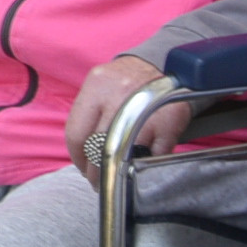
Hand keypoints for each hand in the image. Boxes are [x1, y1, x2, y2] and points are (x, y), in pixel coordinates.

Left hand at [66, 55, 190, 188]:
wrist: (165, 65)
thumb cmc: (126, 83)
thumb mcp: (101, 86)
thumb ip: (89, 114)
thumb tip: (82, 155)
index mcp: (97, 86)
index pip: (76, 132)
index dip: (78, 158)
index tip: (83, 168)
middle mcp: (119, 95)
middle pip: (98, 147)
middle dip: (96, 171)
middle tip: (98, 181)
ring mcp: (146, 108)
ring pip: (123, 154)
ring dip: (118, 173)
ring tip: (116, 179)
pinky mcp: (170, 120)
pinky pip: (154, 154)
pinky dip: (146, 164)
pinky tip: (140, 165)